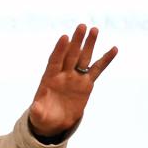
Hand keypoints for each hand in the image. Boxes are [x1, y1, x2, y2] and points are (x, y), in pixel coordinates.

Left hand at [28, 24, 116, 141]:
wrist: (54, 121)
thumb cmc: (44, 117)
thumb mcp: (39, 115)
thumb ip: (37, 110)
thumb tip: (33, 109)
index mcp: (49, 79)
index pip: (55, 61)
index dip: (59, 50)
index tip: (65, 37)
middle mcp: (63, 74)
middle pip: (70, 55)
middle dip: (76, 41)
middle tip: (81, 26)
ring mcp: (75, 77)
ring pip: (83, 58)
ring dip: (89, 44)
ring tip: (95, 30)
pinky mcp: (86, 83)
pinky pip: (97, 69)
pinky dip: (105, 60)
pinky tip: (114, 49)